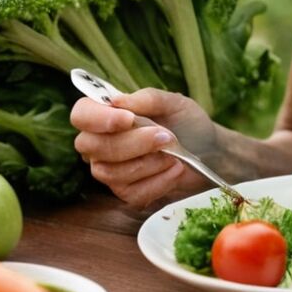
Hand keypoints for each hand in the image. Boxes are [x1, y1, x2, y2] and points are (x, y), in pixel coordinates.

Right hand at [71, 88, 218, 207]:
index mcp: (108, 115)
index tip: (128, 119)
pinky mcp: (126, 193)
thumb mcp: (174, 102)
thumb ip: (147, 99)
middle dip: (132, 143)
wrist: (209, 151)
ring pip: (110, 172)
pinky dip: (159, 180)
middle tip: (166, 136)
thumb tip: (117, 100)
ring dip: (148, 162)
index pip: (82, 115)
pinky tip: (176, 169)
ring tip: (174, 152)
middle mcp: (101, 144)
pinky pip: (131, 193)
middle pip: (93, 147)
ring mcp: (111, 170)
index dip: (98, 119)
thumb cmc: (187, 122)